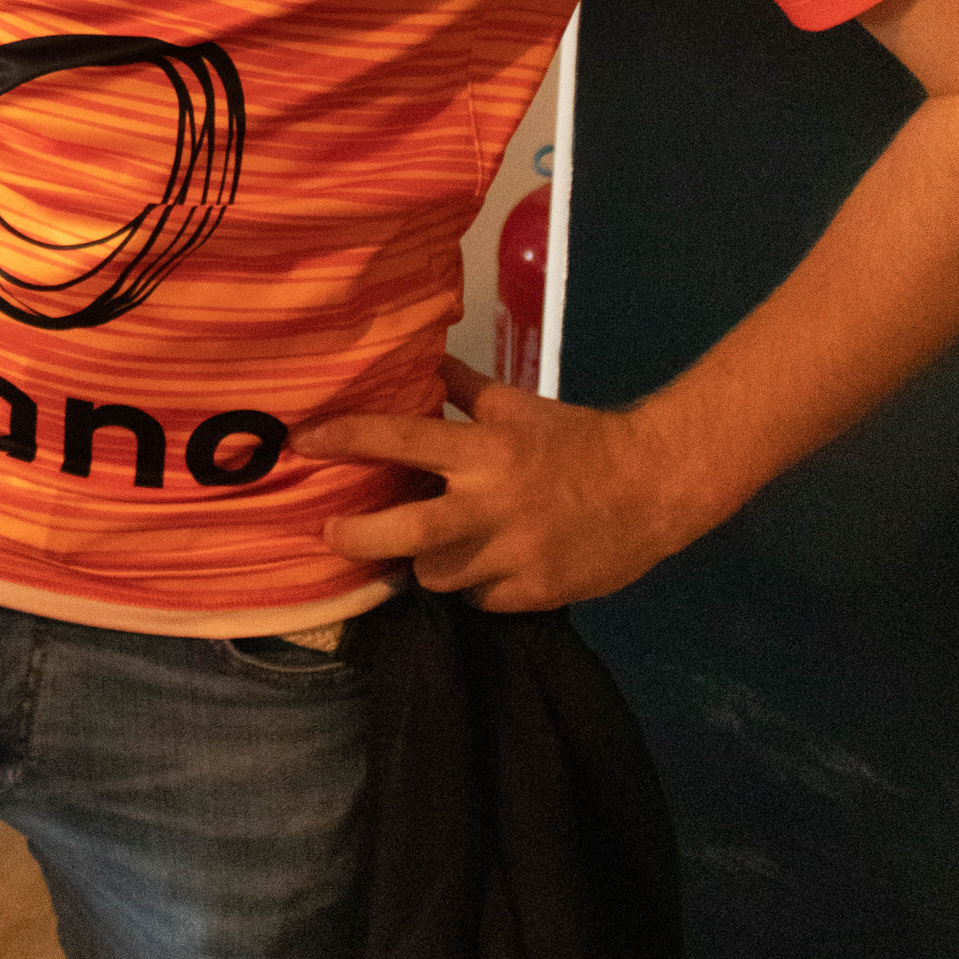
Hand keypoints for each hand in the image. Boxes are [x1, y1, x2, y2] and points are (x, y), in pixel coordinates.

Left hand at [291, 357, 690, 611]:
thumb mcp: (519, 405)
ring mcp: (513, 555)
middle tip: (332, 532)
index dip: (348, 439)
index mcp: (487, 451)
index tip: (303, 440)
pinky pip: (478, 598)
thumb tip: (422, 360)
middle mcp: (493, 506)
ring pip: (437, 574)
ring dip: (426, 561)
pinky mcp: (534, 593)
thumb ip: (466, 391)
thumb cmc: (579, 439)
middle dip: (358, 536)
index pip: (402, 440)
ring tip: (431, 546)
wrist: (655, 486)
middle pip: (406, 534)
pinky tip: (484, 566)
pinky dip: (473, 584)